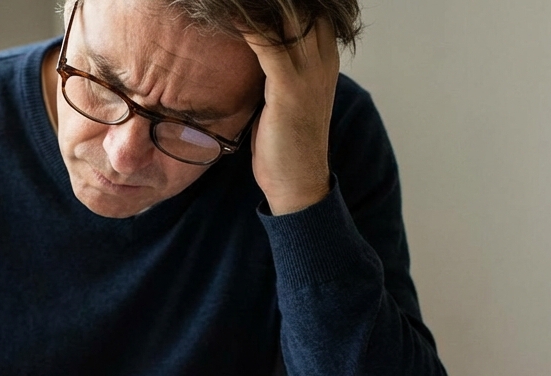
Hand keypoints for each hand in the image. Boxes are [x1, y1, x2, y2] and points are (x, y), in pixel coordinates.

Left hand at [245, 18, 340, 214]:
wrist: (297, 182)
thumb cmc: (284, 139)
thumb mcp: (283, 92)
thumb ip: (276, 64)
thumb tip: (252, 43)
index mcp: (324, 55)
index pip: (308, 7)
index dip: (282, 0)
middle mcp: (322, 56)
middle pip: (300, 5)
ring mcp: (309, 71)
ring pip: (284, 16)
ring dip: (253, 4)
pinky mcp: (289, 87)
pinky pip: (267, 42)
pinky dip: (246, 23)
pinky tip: (225, 11)